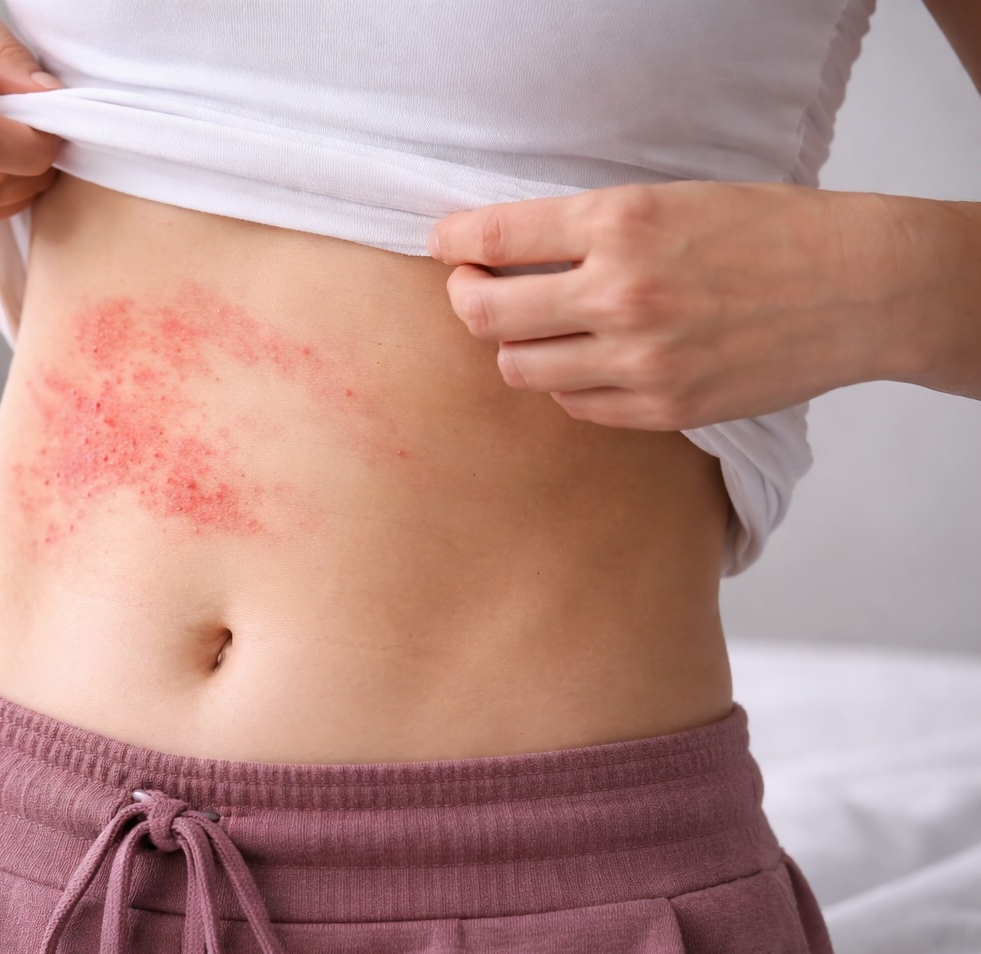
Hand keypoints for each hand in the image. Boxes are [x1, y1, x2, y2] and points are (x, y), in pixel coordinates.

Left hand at [429, 181, 943, 429]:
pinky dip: (568, 385)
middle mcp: (620, 292)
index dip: (453, 243)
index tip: (445, 246)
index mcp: (620, 222)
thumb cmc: (763, 230)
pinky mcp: (663, 409)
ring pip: (521, 368)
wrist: (854, 287)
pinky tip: (590, 361)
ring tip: (536, 329)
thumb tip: (497, 250)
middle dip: (466, 300)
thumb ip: (585, 227)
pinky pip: (574, 407)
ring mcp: (640, 358)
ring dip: (516, 347)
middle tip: (473, 291)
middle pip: (485, 315)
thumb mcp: (668, 198)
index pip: (492, 238)